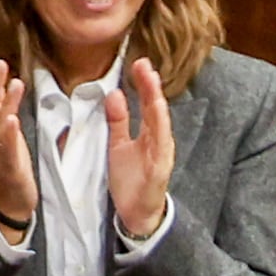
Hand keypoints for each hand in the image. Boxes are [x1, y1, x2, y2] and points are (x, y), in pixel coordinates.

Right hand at [0, 56, 32, 228]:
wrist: (10, 201)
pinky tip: (12, 119)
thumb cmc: (10, 164)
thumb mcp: (7, 133)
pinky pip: (6, 149)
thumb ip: (5, 110)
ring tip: (12, 83)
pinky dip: (8, 133)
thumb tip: (7, 84)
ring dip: (1, 103)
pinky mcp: (9, 168)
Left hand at [101, 57, 173, 237]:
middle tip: (143, 64)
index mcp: (149, 133)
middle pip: (155, 108)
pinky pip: (160, 147)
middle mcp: (159, 140)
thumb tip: (114, 93)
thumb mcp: (118, 145)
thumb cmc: (131, 179)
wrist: (138, 213)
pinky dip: (159, 130)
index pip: (147, 103)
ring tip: (151, 82)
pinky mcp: (160, 169)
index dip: (143, 83)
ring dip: (156, 102)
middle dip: (150, 86)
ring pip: (161, 124)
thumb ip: (118, 121)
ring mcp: (162, 154)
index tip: (137, 62)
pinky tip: (156, 114)